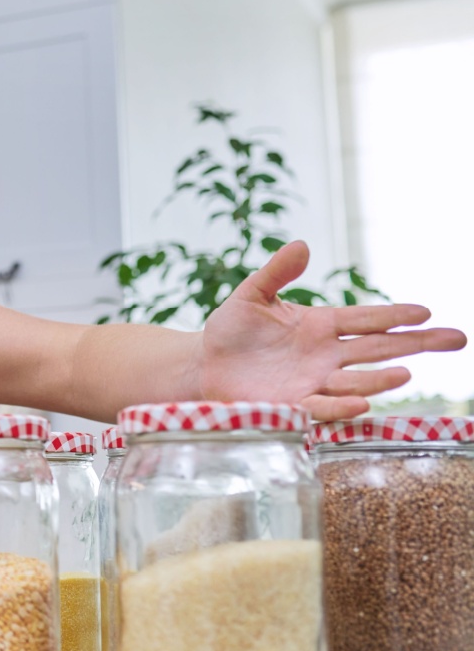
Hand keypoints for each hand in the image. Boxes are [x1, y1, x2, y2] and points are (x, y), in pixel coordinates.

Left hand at [199, 241, 465, 419]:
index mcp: (320, 325)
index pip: (367, 318)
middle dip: (417, 344)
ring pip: (356, 379)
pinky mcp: (292, 404)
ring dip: (381, 378)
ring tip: (406, 372)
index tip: (426, 313)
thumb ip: (276, 273)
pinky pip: (322, 405)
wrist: (202, 365)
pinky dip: (342, 403)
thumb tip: (301, 245)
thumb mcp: (251, 295)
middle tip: (456, 339)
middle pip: (379, 348)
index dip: (395, 316)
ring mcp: (312, 381)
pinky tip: (363, 400)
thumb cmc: (230, 330)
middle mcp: (325, 355)